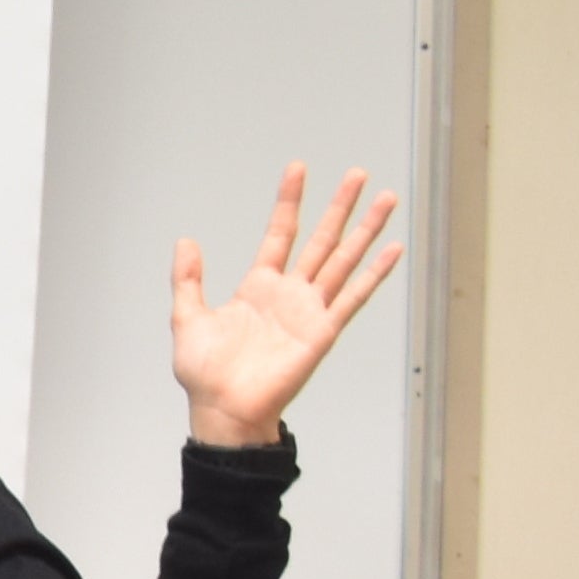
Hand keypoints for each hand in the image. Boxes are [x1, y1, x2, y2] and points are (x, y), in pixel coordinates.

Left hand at [169, 165, 400, 446]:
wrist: (222, 408)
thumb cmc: (205, 373)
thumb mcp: (187, 317)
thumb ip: (188, 280)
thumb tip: (185, 241)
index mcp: (259, 287)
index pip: (280, 233)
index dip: (289, 202)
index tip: (297, 169)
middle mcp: (289, 293)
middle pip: (322, 239)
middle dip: (339, 206)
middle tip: (357, 173)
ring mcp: (310, 310)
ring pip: (343, 260)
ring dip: (365, 230)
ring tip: (385, 198)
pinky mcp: (323, 331)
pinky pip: (353, 297)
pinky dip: (374, 274)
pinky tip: (393, 250)